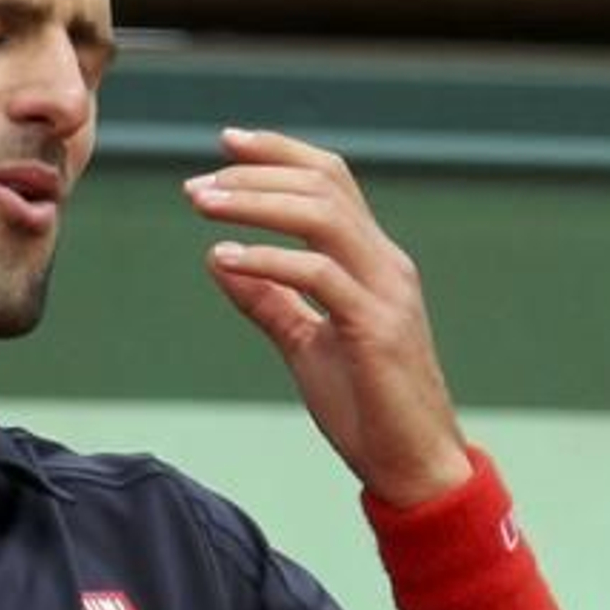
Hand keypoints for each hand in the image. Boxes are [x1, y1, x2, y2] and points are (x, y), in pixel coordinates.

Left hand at [184, 128, 471, 507]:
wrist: (414, 467)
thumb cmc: (366, 407)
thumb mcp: (305, 345)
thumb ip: (268, 300)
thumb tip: (219, 259)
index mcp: (372, 261)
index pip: (331, 181)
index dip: (280, 153)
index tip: (227, 141)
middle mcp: (385, 264)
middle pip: (323, 186)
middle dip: (254, 175)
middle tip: (196, 184)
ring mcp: (386, 293)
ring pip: (323, 217)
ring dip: (255, 204)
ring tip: (202, 204)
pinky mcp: (376, 329)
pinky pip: (319, 276)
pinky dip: (266, 262)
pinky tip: (225, 260)